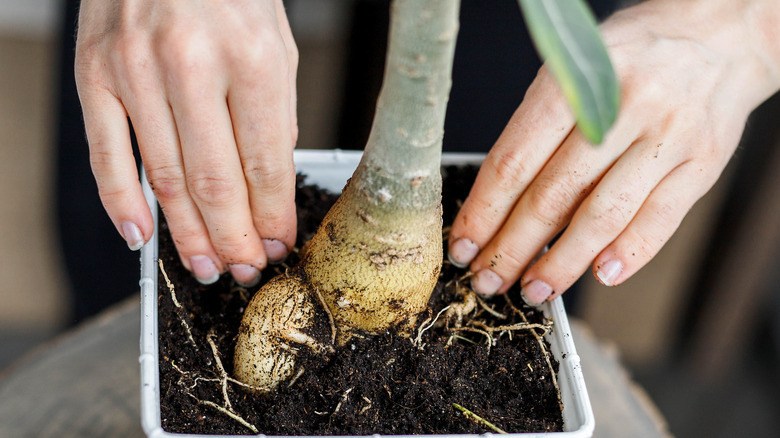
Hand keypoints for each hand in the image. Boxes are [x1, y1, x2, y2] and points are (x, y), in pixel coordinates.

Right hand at [75, 0, 298, 286]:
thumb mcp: (276, 46)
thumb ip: (275, 115)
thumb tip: (270, 184)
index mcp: (250, 59)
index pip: (265, 163)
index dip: (272, 214)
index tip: (278, 243)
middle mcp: (190, 66)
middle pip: (215, 181)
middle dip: (235, 237)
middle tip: (245, 268)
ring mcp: (135, 72)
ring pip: (166, 179)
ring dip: (189, 234)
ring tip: (207, 266)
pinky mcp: (94, 75)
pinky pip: (107, 156)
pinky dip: (122, 204)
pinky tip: (143, 238)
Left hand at [448, 0, 779, 303]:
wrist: (718, 37)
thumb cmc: (630, 58)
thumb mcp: (573, 73)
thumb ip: (537, 131)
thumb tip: (495, 206)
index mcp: (577, 83)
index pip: (515, 161)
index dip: (483, 212)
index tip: (463, 246)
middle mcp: (624, 107)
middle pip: (553, 196)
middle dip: (511, 248)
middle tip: (488, 279)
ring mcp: (668, 137)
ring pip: (602, 216)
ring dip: (561, 263)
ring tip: (534, 290)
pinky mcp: (703, 163)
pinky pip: (660, 220)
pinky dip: (628, 254)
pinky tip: (599, 275)